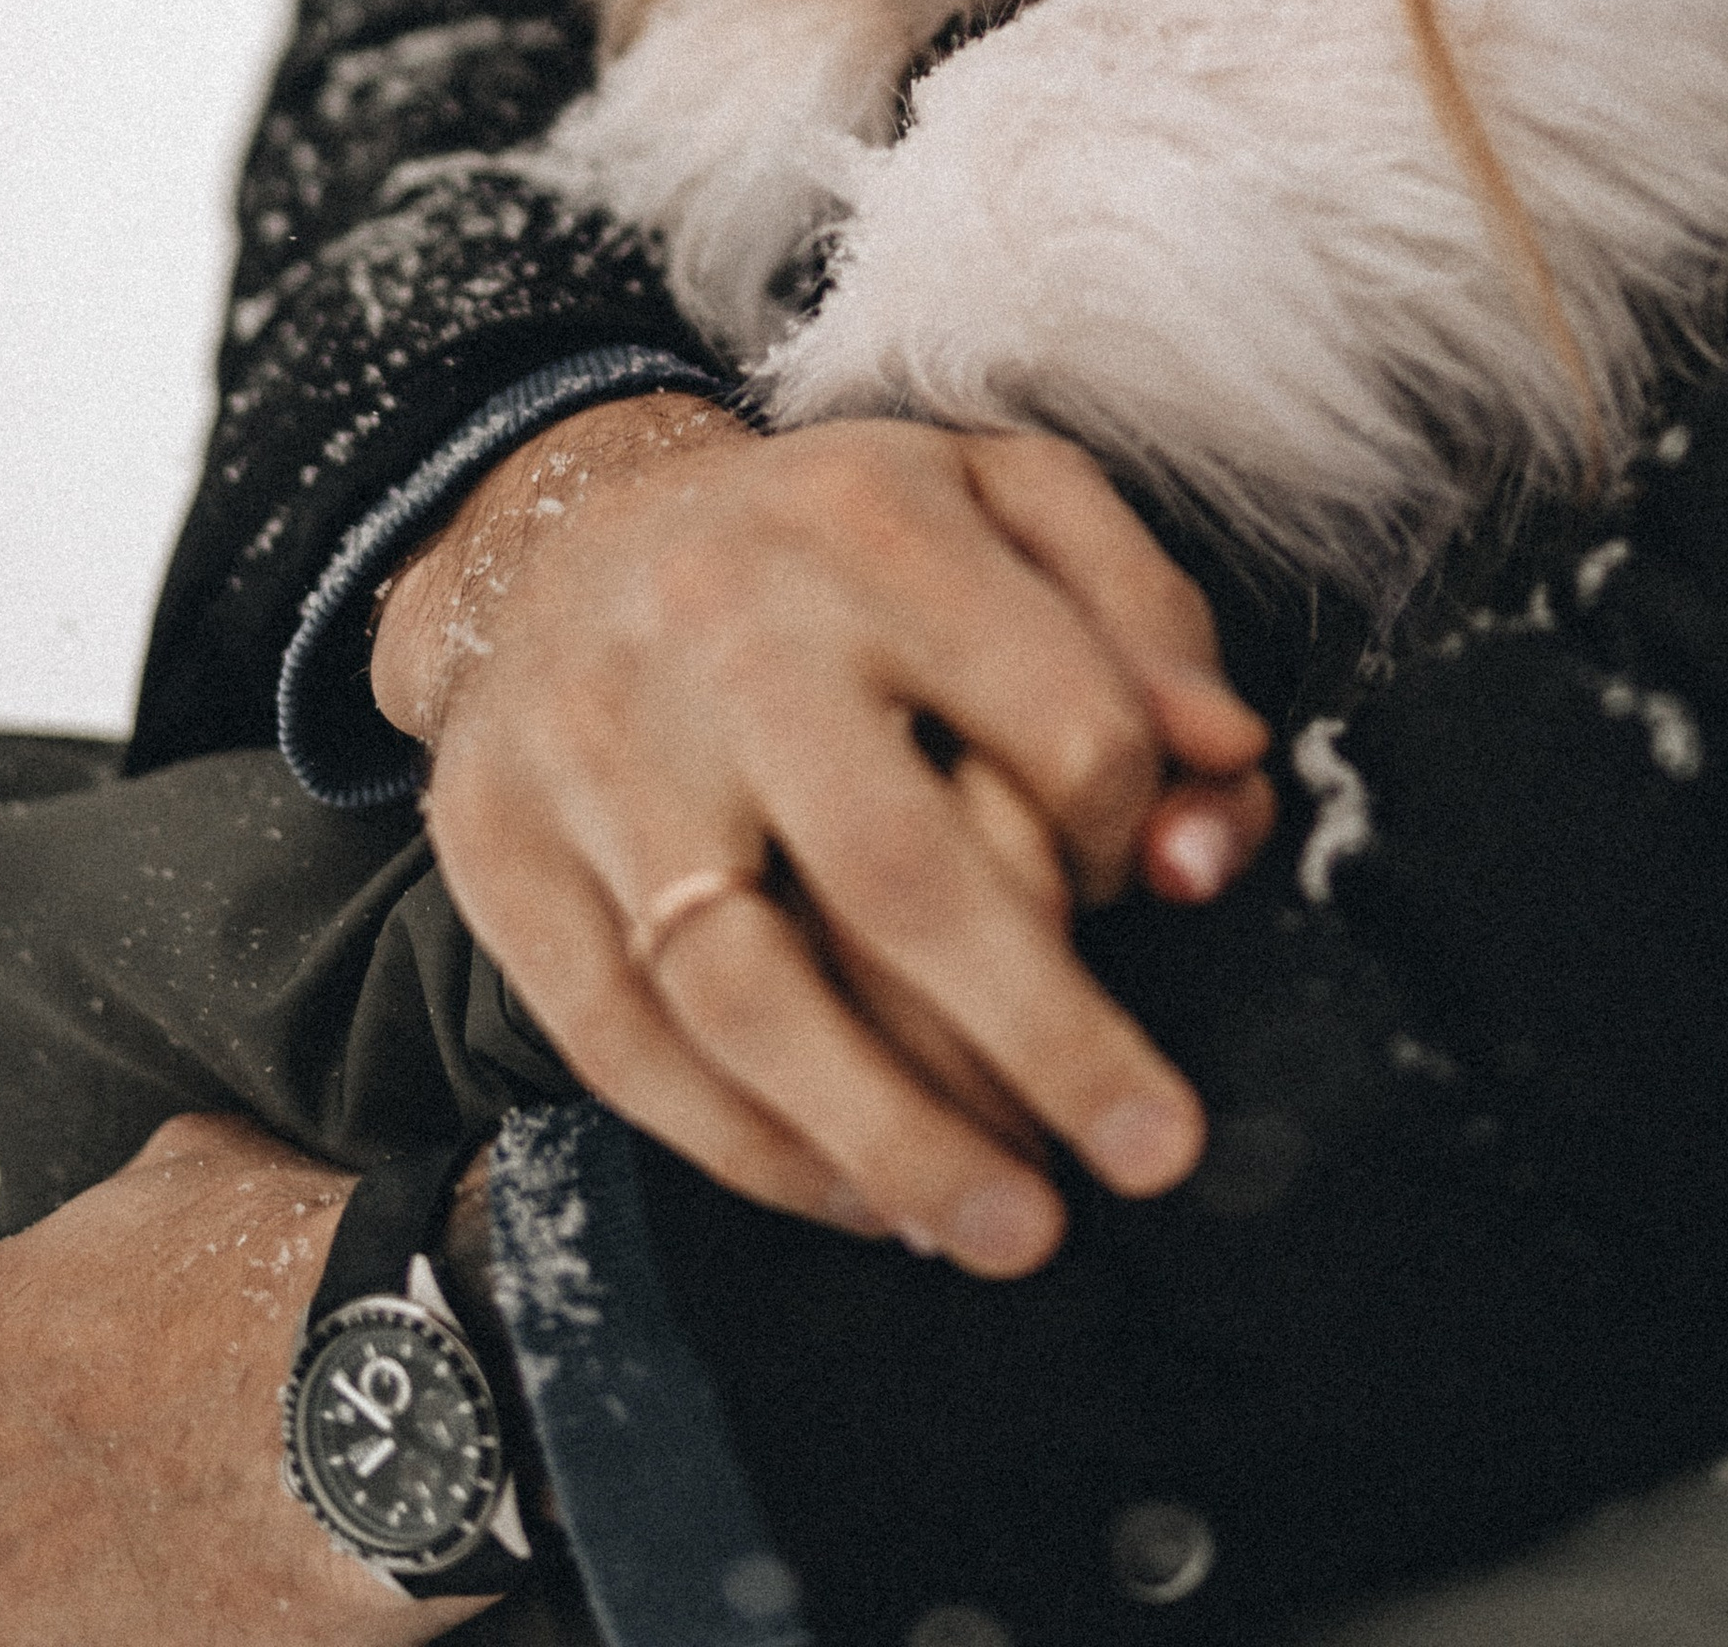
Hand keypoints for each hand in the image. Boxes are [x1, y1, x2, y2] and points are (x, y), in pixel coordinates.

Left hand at [0, 1113, 495, 1644]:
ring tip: (152, 1540)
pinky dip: (84, 1633)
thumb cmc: (277, 1272)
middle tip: (118, 1455)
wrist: (381, 1404)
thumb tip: (113, 1250)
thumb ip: (92, 1229)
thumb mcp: (172, 1173)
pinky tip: (174, 1588)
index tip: (74, 1357)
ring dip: (27, 1577)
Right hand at [375, 406, 1273, 1274]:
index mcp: (876, 524)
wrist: (555, 525)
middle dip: (1047, 1040)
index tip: (1162, 884)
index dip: (1136, 828)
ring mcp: (598, 747)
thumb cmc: (833, 542)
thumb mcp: (1007, 499)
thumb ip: (1142, 616)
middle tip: (1154, 1151)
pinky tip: (857, 1195)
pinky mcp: (501, 849)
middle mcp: (726, 630)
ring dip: (892, 1138)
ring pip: (745, 991)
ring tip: (1008, 1227)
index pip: (1060, 721)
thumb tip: (1226, 769)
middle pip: (901, 875)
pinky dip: (749, 1147)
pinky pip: (623, 1043)